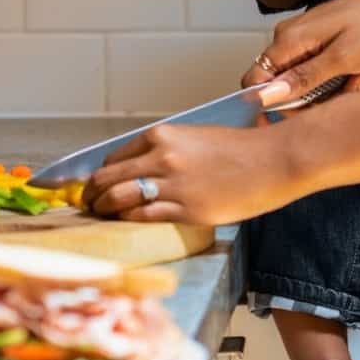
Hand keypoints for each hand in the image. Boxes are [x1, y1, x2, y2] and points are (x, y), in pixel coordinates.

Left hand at [82, 123, 302, 225]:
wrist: (272, 161)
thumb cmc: (238, 149)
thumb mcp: (193, 138)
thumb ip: (164, 151)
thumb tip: (137, 170)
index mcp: (161, 135)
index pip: (113, 157)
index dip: (99, 174)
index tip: (95, 185)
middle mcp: (161, 158)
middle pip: (108, 179)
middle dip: (92, 194)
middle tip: (87, 204)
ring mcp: (173, 185)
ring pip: (119, 199)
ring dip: (104, 210)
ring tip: (101, 216)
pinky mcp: (187, 210)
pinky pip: (144, 217)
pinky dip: (129, 221)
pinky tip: (126, 223)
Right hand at [248, 0, 359, 104]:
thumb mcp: (342, 58)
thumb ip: (303, 79)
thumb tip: (269, 95)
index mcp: (288, 38)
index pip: (255, 79)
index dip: (266, 105)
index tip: (289, 121)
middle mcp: (290, 38)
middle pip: (285, 86)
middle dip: (317, 98)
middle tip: (350, 88)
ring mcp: (306, 40)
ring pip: (307, 83)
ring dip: (336, 89)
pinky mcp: (320, 43)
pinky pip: (321, 73)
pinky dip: (343, 78)